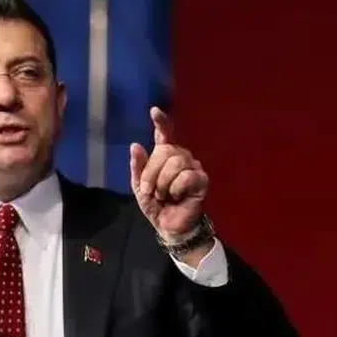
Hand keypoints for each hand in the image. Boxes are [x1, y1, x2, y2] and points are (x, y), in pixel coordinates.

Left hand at [129, 107, 209, 241]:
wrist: (168, 225)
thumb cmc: (156, 205)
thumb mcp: (139, 187)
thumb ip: (138, 167)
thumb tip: (135, 145)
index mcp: (165, 156)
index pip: (165, 134)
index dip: (161, 122)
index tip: (154, 111)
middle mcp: (181, 157)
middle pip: (165, 150)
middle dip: (151, 172)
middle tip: (150, 190)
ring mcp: (193, 167)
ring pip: (175, 162)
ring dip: (163, 183)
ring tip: (164, 195)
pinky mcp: (202, 180)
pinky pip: (186, 176)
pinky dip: (175, 189)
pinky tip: (177, 197)